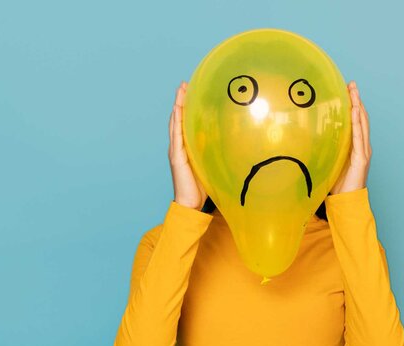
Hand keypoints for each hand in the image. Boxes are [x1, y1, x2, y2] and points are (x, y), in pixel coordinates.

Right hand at [168, 81, 207, 209]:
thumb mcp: (210, 165)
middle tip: (183, 84)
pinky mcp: (176, 157)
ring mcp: (176, 151)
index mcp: (185, 148)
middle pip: (177, 119)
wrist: (190, 204)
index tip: (189, 91)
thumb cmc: (201, 188)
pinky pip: (176, 136)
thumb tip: (228, 144)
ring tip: (180, 91)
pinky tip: (177, 110)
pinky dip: (176, 122)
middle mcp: (178, 147)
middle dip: (180, 101)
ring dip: (177, 106)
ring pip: (175, 123)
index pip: (185, 123)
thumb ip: (214, 154)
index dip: (186, 107)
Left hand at [329, 81, 371, 194]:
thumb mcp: (331, 162)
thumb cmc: (339, 185)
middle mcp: (363, 146)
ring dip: (359, 106)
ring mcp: (364, 151)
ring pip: (363, 124)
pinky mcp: (362, 159)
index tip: (348, 90)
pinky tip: (355, 111)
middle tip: (352, 84)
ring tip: (354, 91)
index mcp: (357, 147)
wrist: (347, 201)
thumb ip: (327, 149)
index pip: (356, 121)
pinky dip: (357, 123)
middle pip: (361, 118)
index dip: (354, 105)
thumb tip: (311, 139)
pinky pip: (359, 137)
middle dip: (357, 100)